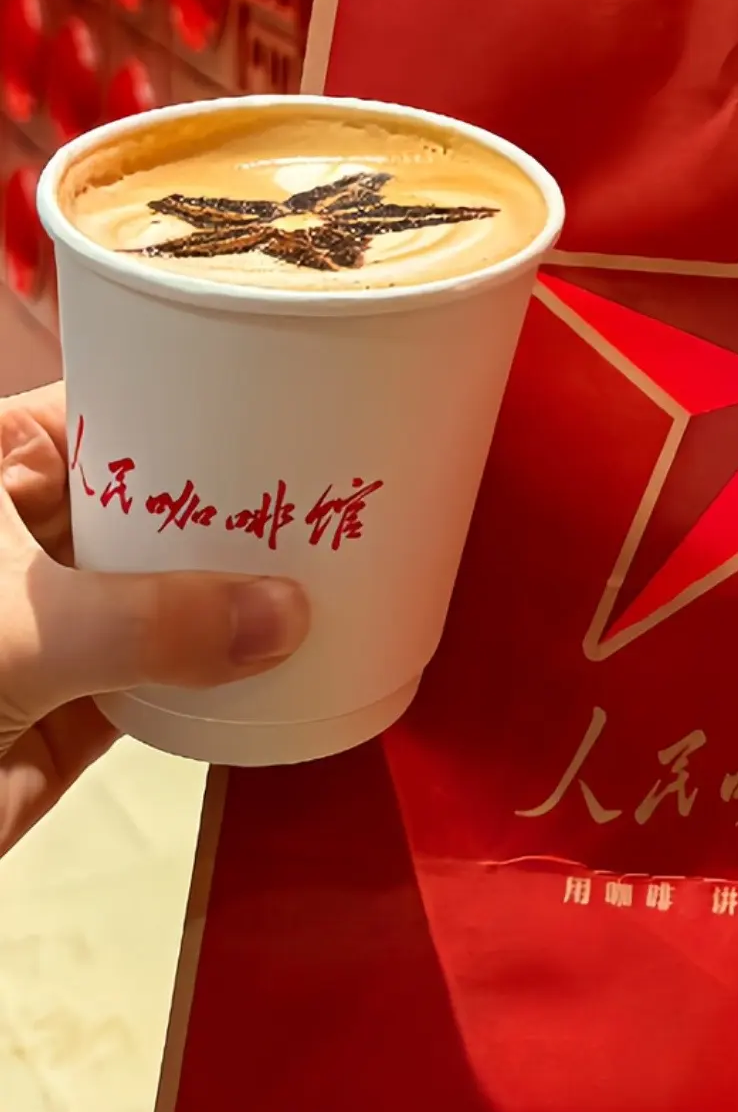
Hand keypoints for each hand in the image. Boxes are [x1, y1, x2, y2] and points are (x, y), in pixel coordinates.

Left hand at [0, 383, 306, 854]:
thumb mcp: (26, 628)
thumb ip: (155, 623)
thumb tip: (282, 616)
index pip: (113, 409)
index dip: (194, 401)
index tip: (284, 400)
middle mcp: (25, 538)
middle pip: (153, 501)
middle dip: (230, 504)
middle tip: (328, 488)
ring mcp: (52, 625)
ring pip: (165, 591)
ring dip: (234, 592)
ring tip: (332, 563)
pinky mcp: (70, 712)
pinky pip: (163, 679)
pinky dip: (219, 676)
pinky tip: (287, 656)